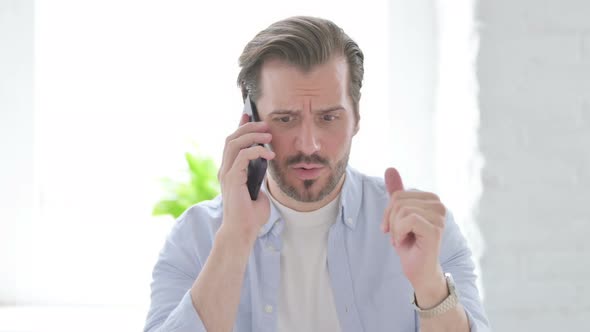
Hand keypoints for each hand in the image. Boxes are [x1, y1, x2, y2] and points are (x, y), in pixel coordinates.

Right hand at [217, 113, 274, 244]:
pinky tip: (269, 154)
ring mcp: (227, 173)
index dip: (240, 127)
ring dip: (252, 135)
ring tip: (268, 136)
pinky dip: (256, 151)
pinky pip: (242, 156)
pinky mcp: (232, 179)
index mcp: (230, 171)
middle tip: (266, 125)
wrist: (243, 231)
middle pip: (231, 138)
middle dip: (248, 127)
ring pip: (234, 143)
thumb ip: (259, 178)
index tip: (249, 114)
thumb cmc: (251, 215)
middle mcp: (225, 169)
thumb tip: (267, 166)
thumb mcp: (259, 191)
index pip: (232, 143)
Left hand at [381, 167, 447, 305]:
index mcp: (431, 199)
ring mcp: (439, 217)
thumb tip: (390, 168)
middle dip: (391, 220)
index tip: (393, 228)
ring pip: (402, 210)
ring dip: (395, 229)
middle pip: (398, 200)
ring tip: (403, 240)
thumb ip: (396, 193)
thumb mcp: (398, 215)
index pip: (398, 195)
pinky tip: (405, 242)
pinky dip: (399, 233)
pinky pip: (408, 219)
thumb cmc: (410, 244)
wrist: (418, 271)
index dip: (389, 212)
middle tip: (397, 236)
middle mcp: (439, 205)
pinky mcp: (435, 229)